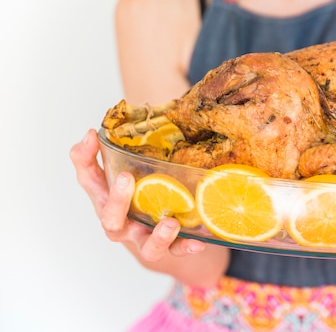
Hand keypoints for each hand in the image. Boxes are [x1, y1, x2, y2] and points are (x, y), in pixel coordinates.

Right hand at [69, 129, 207, 260]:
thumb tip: (91, 134)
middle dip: (117, 201)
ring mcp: (145, 239)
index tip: (95, 138)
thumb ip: (97, 154)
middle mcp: (123, 225)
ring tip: (171, 223)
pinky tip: (198, 243)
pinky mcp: (168, 248)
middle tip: (126, 178)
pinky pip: (177, 251)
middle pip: (111, 222)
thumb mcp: (115, 176)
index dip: (87, 162)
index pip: (90, 182)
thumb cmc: (130, 200)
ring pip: (147, 247)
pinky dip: (186, 248)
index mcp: (106, 203)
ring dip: (159, 237)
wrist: (153, 235)